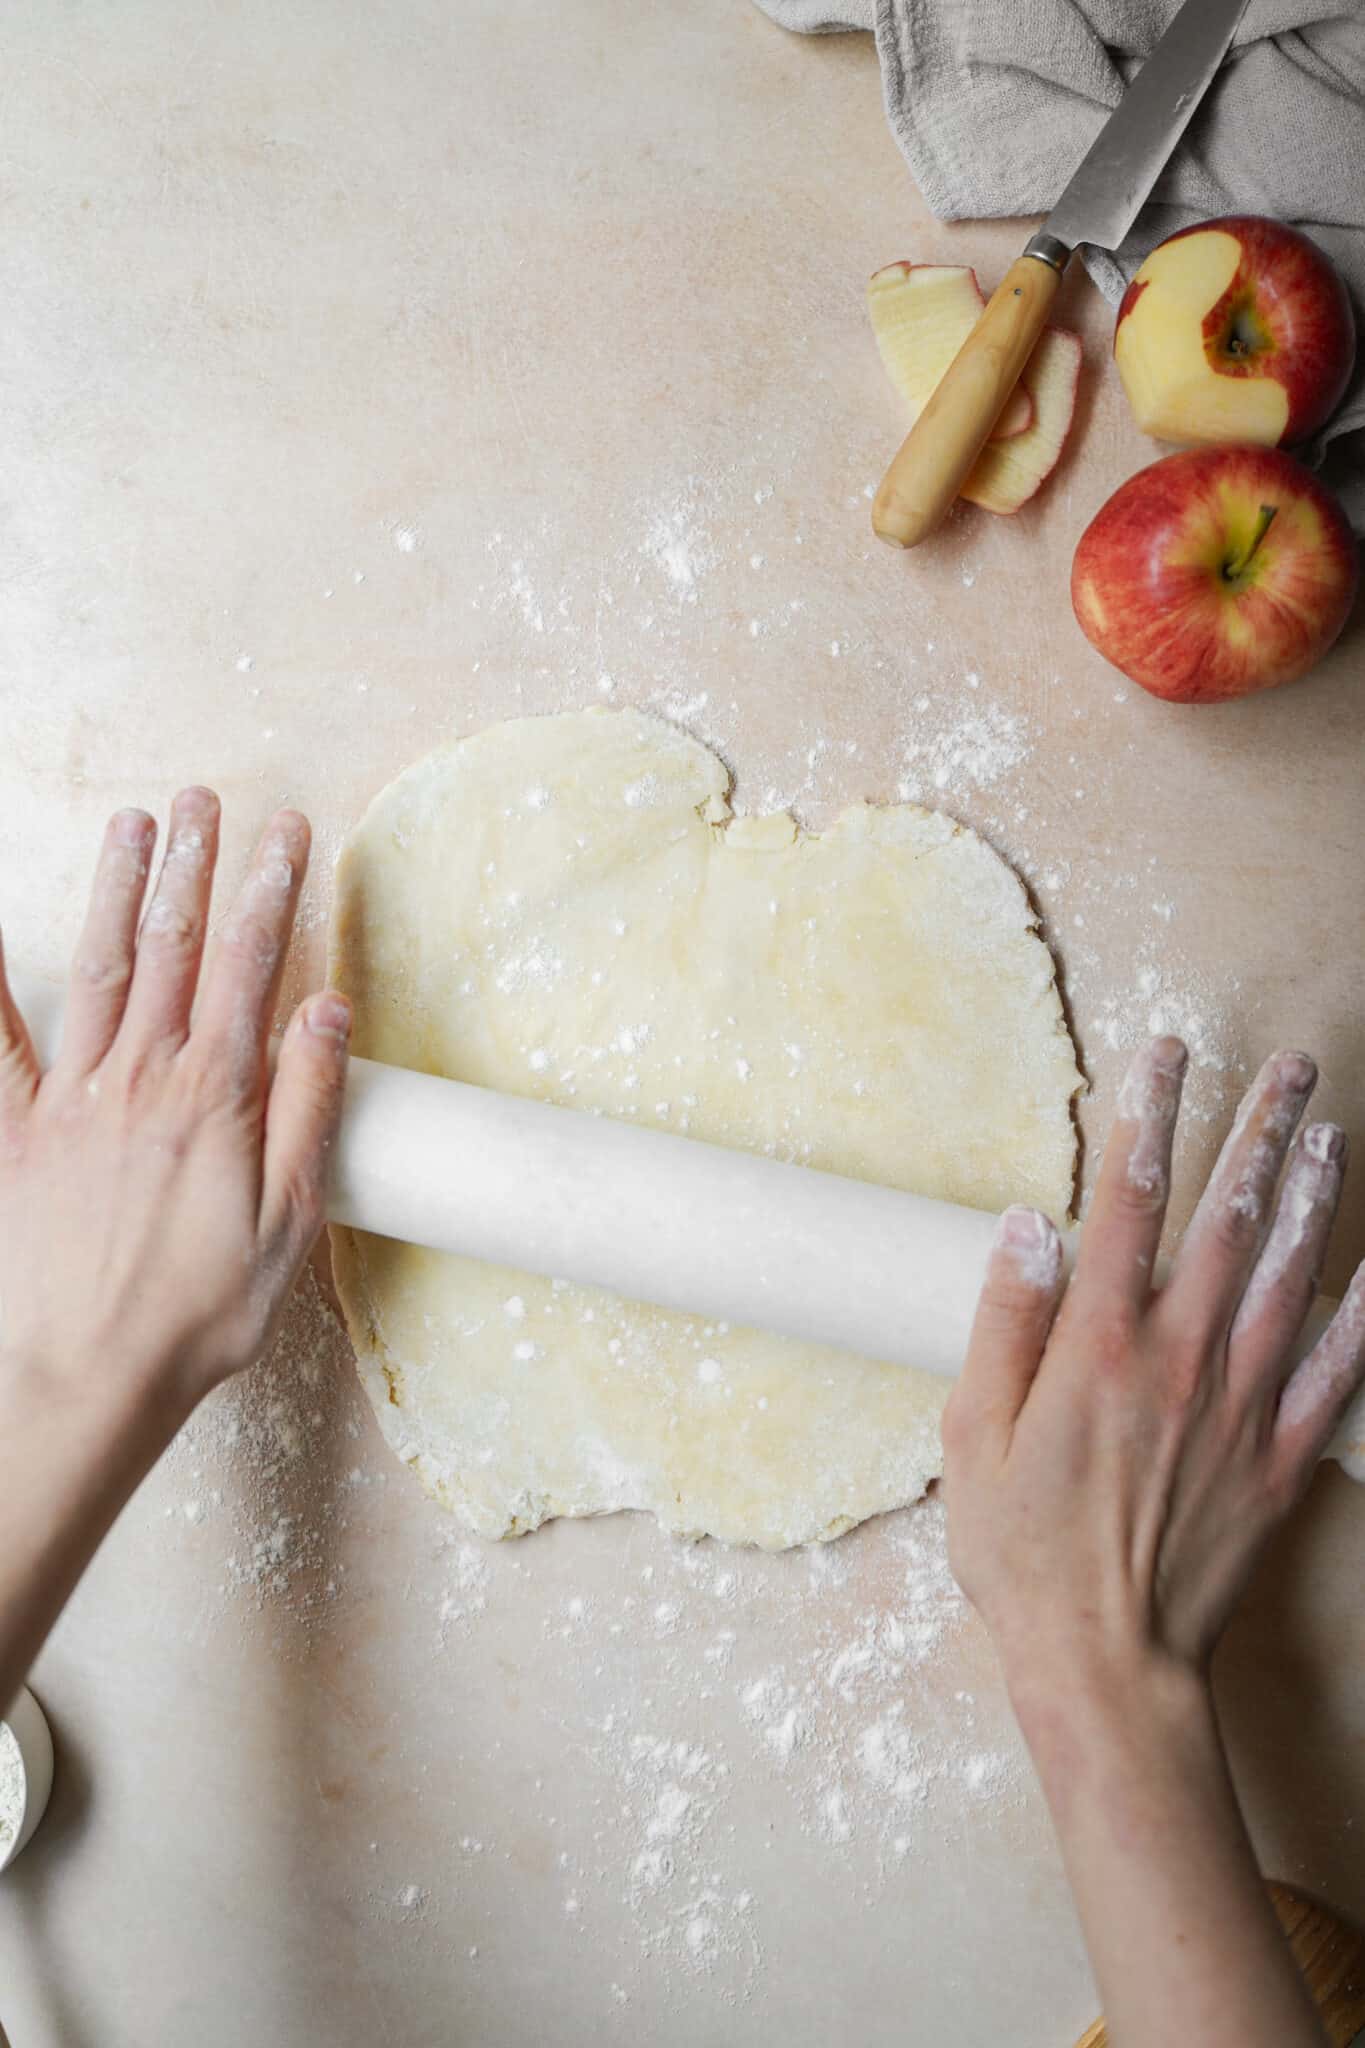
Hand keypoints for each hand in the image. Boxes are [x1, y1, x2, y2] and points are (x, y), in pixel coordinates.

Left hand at [0, 788, 349, 1421]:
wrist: (81, 1382)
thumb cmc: (194, 1319)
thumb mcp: (287, 1224)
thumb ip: (307, 1108)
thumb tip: (326, 1009)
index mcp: (214, 1099)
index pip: (251, 965)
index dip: (271, 888)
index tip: (288, 830)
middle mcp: (140, 1081)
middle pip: (174, 949)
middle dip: (191, 865)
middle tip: (201, 799)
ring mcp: (71, 1103)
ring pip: (100, 972)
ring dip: (118, 892)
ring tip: (131, 825)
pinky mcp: (15, 1136)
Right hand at [943, 1038, 1360, 2047]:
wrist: (1106, 1663)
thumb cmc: (1023, 1552)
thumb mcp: (973, 1435)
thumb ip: (1005, 1322)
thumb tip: (1030, 1226)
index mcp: (1100, 1345)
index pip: (1130, 1200)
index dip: (1148, 1114)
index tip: (1166, 1052)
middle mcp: (1182, 1358)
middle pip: (1229, 1217)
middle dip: (1260, 1130)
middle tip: (1289, 1068)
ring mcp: (1241, 1406)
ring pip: (1292, 1276)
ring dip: (1313, 1195)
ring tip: (1331, 1132)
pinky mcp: (1281, 1458)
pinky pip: (1338, 1374)